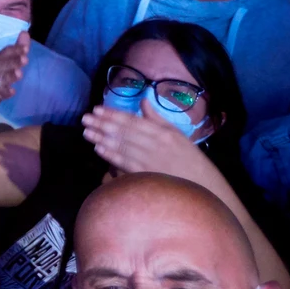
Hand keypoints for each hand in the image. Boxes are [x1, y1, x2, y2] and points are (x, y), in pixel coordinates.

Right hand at [0, 34, 28, 108]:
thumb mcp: (0, 60)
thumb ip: (15, 49)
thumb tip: (25, 33)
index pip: (4, 52)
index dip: (14, 50)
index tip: (25, 48)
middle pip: (2, 64)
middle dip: (13, 61)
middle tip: (25, 59)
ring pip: (1, 78)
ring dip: (10, 76)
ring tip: (19, 73)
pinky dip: (5, 92)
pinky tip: (12, 91)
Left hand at [81, 98, 208, 176]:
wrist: (204, 187)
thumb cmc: (191, 161)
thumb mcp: (178, 135)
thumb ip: (157, 119)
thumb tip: (142, 101)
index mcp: (164, 133)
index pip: (133, 121)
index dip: (113, 114)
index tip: (97, 109)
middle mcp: (155, 144)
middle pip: (123, 132)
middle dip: (102, 124)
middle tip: (85, 118)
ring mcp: (149, 160)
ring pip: (121, 146)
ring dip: (101, 137)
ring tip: (87, 131)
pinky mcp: (146, 175)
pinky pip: (124, 163)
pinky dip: (110, 154)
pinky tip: (98, 148)